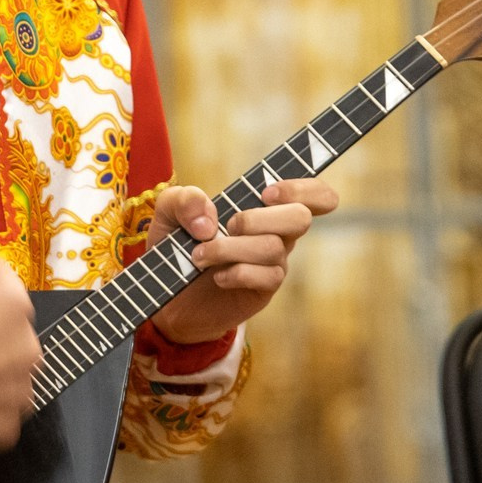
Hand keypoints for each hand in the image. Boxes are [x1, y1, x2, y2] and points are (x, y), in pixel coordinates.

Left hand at [146, 177, 339, 346]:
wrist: (168, 292)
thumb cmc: (177, 244)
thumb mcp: (168, 213)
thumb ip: (184, 200)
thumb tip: (209, 220)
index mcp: (264, 207)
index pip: (313, 195)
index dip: (303, 189)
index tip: (266, 193)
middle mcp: (277, 233)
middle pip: (300, 217)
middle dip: (259, 218)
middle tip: (228, 225)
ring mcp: (273, 263)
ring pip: (273, 248)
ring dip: (230, 248)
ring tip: (199, 255)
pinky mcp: (264, 290)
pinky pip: (266, 277)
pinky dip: (237, 273)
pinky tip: (217, 276)